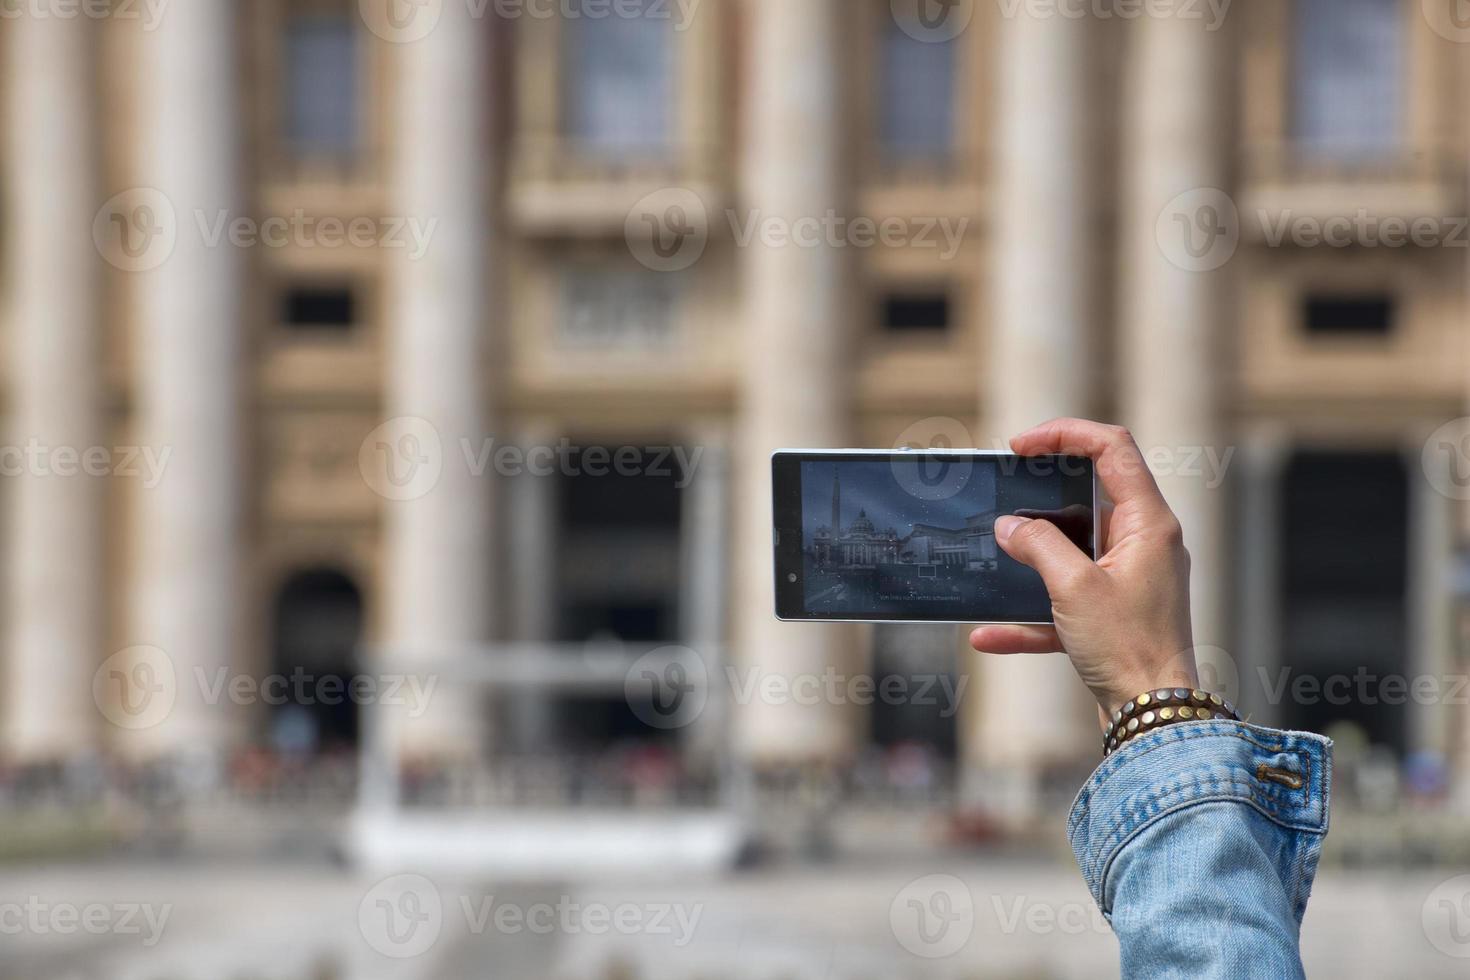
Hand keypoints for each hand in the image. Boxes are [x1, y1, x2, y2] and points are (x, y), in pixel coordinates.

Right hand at [969, 419, 1198, 728]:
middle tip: (1008, 488)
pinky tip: (989, 635)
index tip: (1021, 446)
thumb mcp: (1074, 587)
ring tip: (997, 549)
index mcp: (1148, 524)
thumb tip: (1009, 526)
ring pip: (1074, 549)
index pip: (1112, 449)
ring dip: (1034, 553)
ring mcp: (1131, 581)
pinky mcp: (1114, 616)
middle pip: (1092, 494)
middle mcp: (1145, 545)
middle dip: (1044, 492)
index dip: (1065, 434)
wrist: (1155, 719)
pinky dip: (1030, 614)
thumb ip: (1038, 545)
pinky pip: (1065, 603)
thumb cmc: (1128, 649)